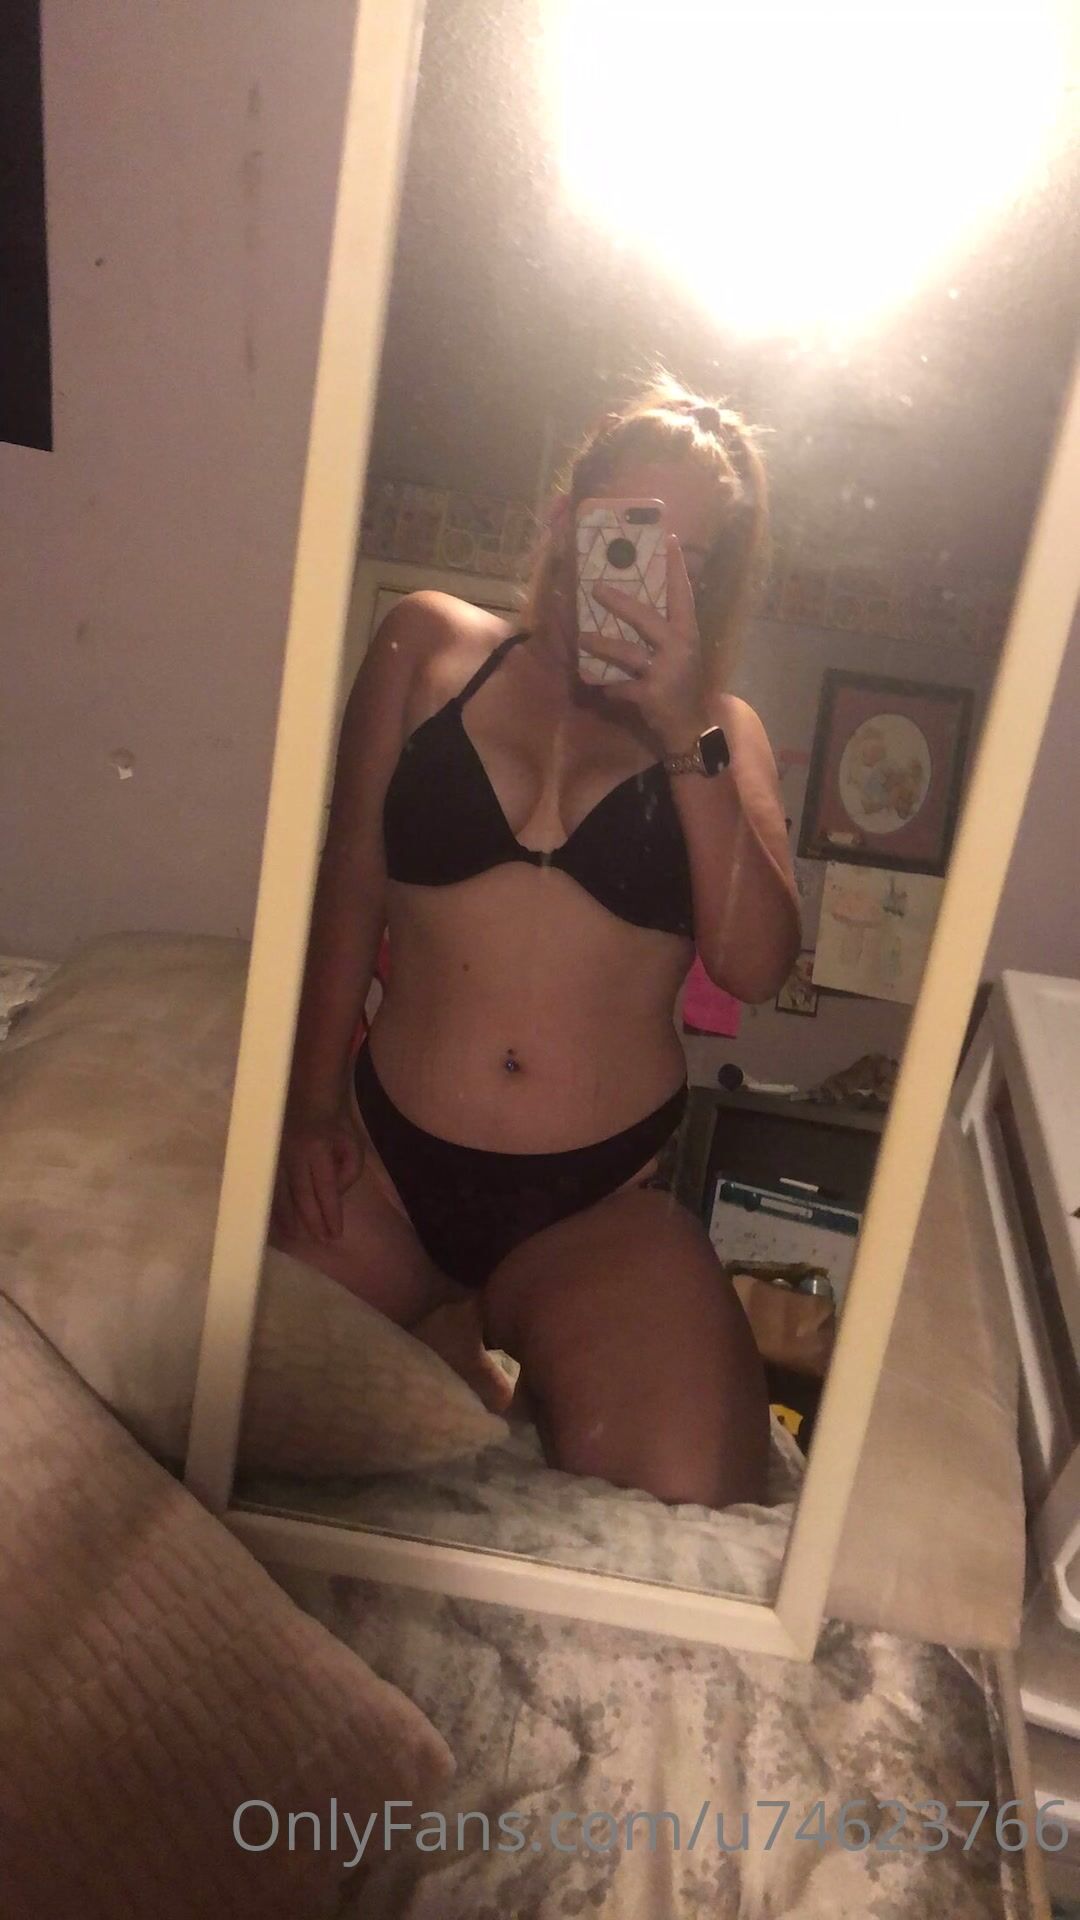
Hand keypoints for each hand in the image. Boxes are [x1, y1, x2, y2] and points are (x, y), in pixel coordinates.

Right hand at [272, 1104, 363, 1242]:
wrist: (310, 1096)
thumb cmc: (336, 1124)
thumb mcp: (353, 1145)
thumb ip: (348, 1173)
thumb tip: (334, 1196)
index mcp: (318, 1150)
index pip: (325, 1190)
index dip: (330, 1214)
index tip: (335, 1233)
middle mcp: (295, 1155)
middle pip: (302, 1196)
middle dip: (312, 1221)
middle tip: (320, 1240)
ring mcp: (278, 1155)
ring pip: (281, 1193)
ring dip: (288, 1217)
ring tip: (294, 1237)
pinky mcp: (269, 1155)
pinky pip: (270, 1184)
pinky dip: (272, 1202)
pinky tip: (274, 1217)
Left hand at [587, 535, 711, 751]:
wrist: (690, 727)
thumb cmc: (681, 686)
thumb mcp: (681, 655)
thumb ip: (663, 633)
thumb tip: (631, 607)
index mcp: (688, 633)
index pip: (683, 594)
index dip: (677, 568)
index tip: (670, 539)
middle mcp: (680, 647)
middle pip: (646, 618)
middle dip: (620, 603)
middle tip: (595, 588)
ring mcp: (666, 671)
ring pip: (627, 652)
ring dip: (602, 645)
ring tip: (582, 639)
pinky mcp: (652, 694)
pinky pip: (621, 686)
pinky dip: (610, 686)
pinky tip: (601, 686)